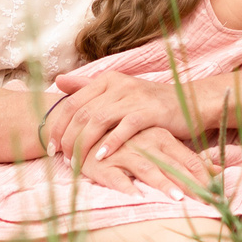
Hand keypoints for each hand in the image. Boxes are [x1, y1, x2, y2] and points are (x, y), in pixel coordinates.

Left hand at [45, 72, 190, 164]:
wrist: (190, 102)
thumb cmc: (150, 103)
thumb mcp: (118, 92)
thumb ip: (88, 87)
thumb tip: (59, 80)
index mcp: (107, 80)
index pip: (72, 102)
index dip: (58, 125)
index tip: (51, 147)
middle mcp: (118, 85)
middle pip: (81, 112)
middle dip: (66, 138)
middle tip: (60, 158)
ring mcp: (134, 97)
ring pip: (98, 119)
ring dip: (83, 143)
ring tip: (76, 161)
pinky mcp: (150, 111)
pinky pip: (125, 127)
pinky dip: (111, 143)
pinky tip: (101, 157)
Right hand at [75, 124, 216, 199]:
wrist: (84, 132)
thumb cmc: (127, 142)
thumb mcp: (158, 146)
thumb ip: (185, 158)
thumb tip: (218, 171)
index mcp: (161, 137)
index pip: (187, 158)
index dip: (202, 177)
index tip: (217, 195)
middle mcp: (145, 143)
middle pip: (172, 165)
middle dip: (189, 184)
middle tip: (205, 201)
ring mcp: (124, 153)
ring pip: (147, 169)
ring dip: (163, 184)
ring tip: (177, 200)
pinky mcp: (103, 164)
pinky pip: (115, 176)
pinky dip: (126, 186)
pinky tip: (137, 197)